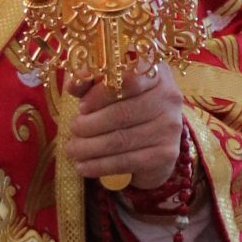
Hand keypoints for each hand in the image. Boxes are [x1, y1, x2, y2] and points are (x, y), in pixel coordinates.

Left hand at [65, 67, 183, 187]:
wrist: (155, 146)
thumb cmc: (128, 109)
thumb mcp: (111, 92)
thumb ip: (91, 84)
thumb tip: (73, 83)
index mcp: (155, 74)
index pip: (128, 79)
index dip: (100, 93)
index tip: (81, 106)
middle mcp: (168, 98)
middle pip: (122, 113)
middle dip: (90, 124)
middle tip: (72, 130)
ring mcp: (170, 127)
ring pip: (121, 139)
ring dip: (89, 147)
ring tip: (72, 150)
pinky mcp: (165, 154)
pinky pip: (126, 161)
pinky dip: (99, 165)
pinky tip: (83, 167)